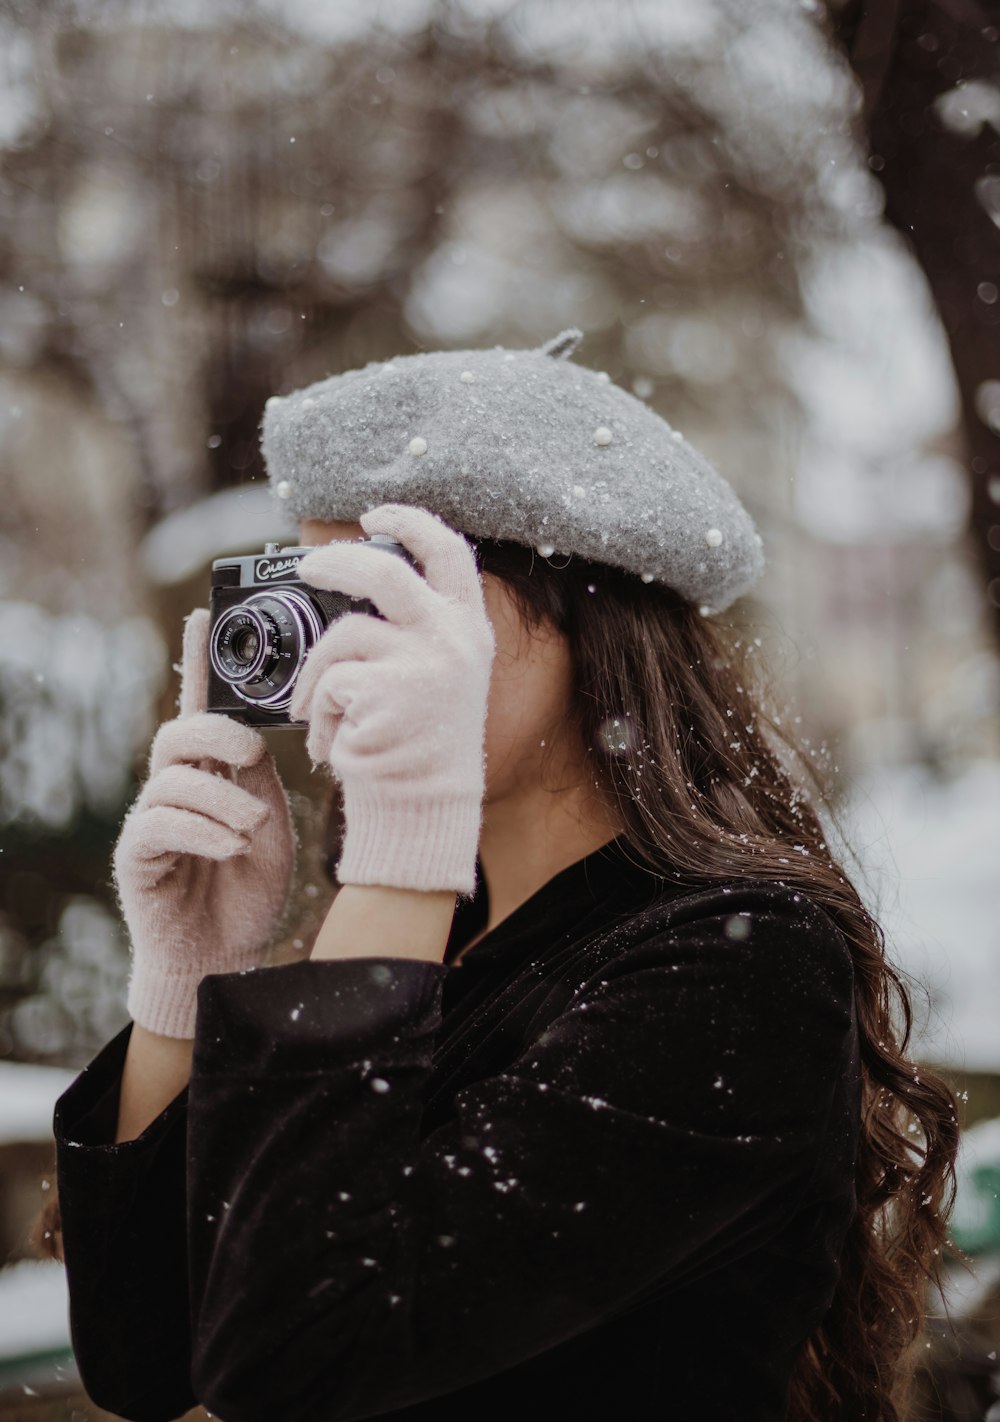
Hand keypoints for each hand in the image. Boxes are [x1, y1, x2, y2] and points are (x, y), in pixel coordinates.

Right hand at [113, 608, 295, 1038]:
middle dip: (216, 733)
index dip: (198, 662)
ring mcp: (153, 820)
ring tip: (249, 831)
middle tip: (253, 755)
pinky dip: (201, 829)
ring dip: (222, 800)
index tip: (204, 615)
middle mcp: (177, 789)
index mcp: (212, 774)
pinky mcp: (137, 855)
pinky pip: (159, 822)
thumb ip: (259, 780)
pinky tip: (227, 847)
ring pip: (174, 778)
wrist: (226, 957)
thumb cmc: (248, 889)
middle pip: (179, 732)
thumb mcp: (270, 824)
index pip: (201, 708)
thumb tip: (254, 737)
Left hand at [289, 504, 495, 894]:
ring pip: (342, 633)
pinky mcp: (386, 691)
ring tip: (314, 708)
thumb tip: (352, 578)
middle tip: (307, 568)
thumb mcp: (438, 675)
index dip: (410, 521)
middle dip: (334, 561)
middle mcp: (453, 639)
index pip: (448, 550)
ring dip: (315, 672)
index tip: (375, 514)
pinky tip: (330, 740)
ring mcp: (422, 662)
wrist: (424, 808)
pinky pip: (329, 681)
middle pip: (382, 568)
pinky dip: (317, 711)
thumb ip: (415, 628)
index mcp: (469, 627)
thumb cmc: (419, 744)